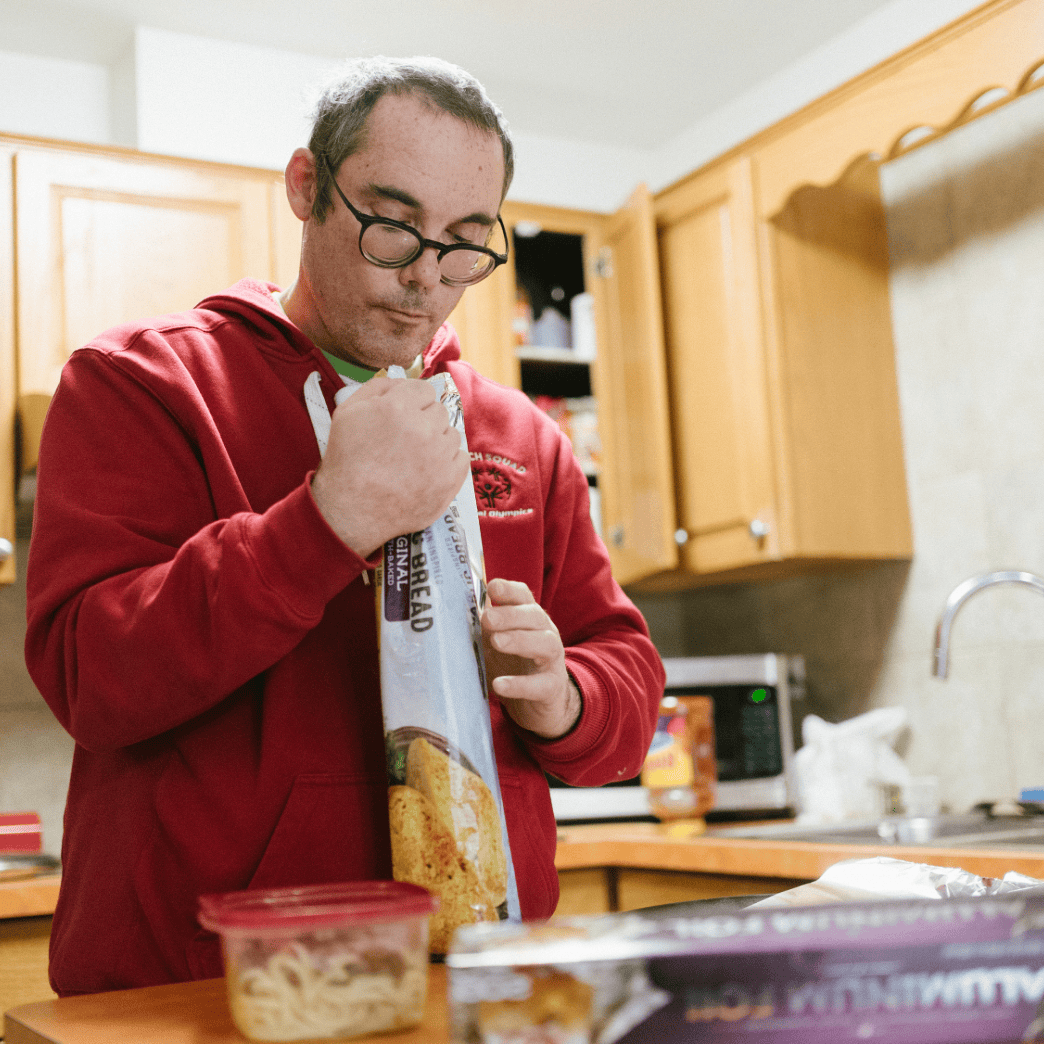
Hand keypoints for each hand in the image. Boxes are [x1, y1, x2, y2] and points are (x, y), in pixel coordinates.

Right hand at [311, 377, 468, 557]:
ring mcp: (439, 456)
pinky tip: (428, 471)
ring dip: (438, 442)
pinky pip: (461, 459)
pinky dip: (448, 463)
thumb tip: (402, 382)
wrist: (351, 509)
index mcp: (398, 407)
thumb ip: (377, 388)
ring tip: (415, 459)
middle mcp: (423, 428)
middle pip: (439, 412)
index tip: (404, 417)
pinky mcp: (450, 480)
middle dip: (425, 422)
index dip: (413, 403)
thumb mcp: (348, 412)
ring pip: (452, 435)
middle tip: (406, 441)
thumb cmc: (347, 460)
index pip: (424, 390)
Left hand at [481, 578, 581, 738]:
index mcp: (529, 618)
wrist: (535, 705)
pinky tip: (500, 684)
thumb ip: (480, 627)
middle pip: (535, 616)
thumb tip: (452, 610)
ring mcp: (551, 660)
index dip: (509, 590)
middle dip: (511, 615)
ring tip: (497, 642)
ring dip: (520, 640)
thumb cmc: (511, 665)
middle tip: (487, 618)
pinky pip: (540, 684)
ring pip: (545, 643)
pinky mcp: (551, 687)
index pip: (523, 597)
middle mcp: (545, 633)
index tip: (491, 587)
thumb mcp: (493, 642)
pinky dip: (520, 684)